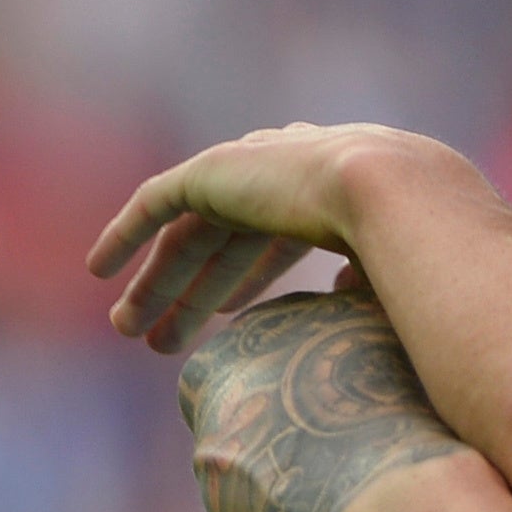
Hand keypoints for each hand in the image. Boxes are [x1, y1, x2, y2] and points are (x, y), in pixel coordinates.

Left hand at [91, 124, 475, 354]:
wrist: (398, 200)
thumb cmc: (414, 252)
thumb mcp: (388, 278)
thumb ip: (361, 279)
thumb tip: (339, 284)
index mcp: (327, 195)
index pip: (269, 240)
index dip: (243, 282)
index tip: (226, 326)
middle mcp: (283, 174)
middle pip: (221, 240)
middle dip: (191, 292)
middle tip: (161, 342)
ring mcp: (248, 169)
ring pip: (186, 232)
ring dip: (158, 280)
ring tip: (127, 327)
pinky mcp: (214, 171)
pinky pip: (155, 203)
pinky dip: (126, 234)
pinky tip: (97, 271)